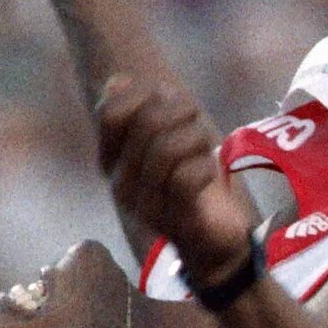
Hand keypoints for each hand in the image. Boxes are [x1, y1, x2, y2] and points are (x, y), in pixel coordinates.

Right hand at [96, 74, 255, 285]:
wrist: (216, 246)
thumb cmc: (194, 187)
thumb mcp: (169, 142)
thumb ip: (144, 113)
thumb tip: (117, 81)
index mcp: (113, 162)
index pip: (111, 111)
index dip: (143, 95)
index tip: (167, 100)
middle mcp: (122, 183)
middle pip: (145, 122)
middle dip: (179, 110)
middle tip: (195, 120)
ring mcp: (145, 204)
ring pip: (167, 148)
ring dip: (196, 137)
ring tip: (206, 147)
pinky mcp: (176, 219)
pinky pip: (185, 178)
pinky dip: (204, 166)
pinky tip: (210, 171)